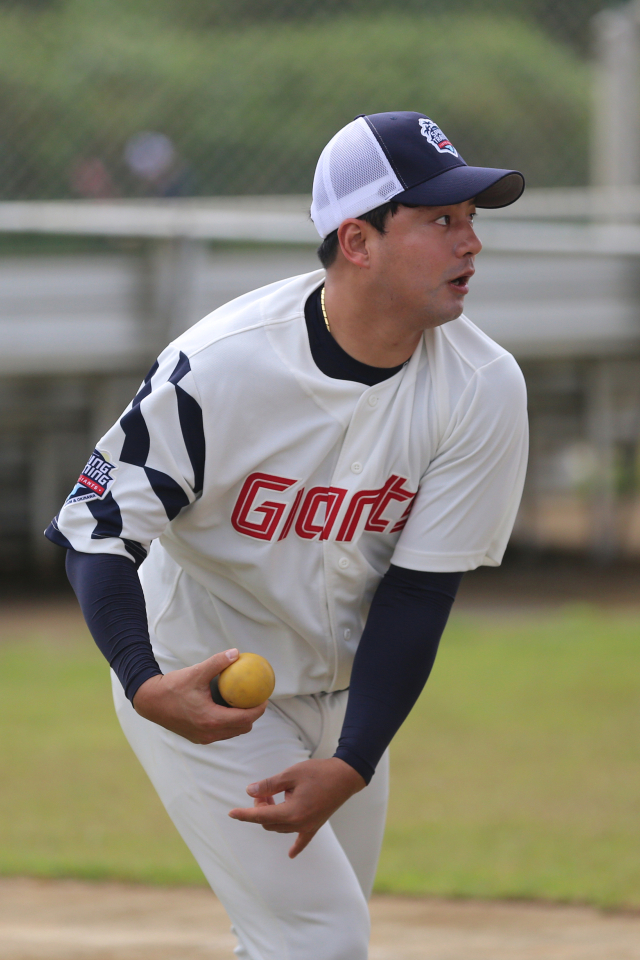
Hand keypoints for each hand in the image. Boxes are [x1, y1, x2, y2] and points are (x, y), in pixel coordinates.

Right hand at [132, 649, 266, 743]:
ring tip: (243, 703)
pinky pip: (221, 733)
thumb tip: (236, 653)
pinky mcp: (197, 737)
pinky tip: (227, 707)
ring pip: (232, 732)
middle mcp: (209, 733)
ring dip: (240, 720)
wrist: (150, 701)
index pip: (245, 718)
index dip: (259, 709)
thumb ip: (218, 663)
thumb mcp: (196, 672)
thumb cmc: (173, 687)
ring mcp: (203, 738)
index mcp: (212, 719)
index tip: (264, 697)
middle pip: (242, 728)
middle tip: (255, 698)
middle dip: (252, 715)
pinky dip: (228, 723)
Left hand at [228, 757, 365, 857]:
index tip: (231, 813)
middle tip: (264, 791)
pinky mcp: (316, 825)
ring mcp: (308, 826)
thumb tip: (250, 791)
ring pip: (280, 828)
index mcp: (291, 812)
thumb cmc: (318, 772)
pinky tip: (290, 855)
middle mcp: (298, 824)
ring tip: (275, 796)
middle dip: (260, 808)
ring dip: (271, 816)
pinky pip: (302, 840)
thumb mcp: (290, 774)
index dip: (244, 814)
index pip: (261, 815)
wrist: (345, 775)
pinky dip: (295, 847)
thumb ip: (269, 785)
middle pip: (269, 822)